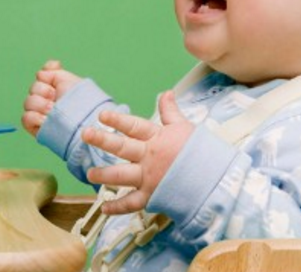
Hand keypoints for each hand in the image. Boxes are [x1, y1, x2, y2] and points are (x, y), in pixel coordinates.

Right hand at [22, 60, 82, 136]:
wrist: (84, 122)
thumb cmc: (81, 102)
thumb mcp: (70, 80)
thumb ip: (53, 71)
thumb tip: (39, 73)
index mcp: (56, 87)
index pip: (42, 75)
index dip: (46, 75)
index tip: (55, 79)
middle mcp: (47, 99)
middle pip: (33, 87)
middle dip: (45, 91)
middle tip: (56, 98)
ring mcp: (40, 112)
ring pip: (28, 102)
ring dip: (41, 105)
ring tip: (52, 110)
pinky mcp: (36, 126)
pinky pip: (26, 117)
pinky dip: (35, 117)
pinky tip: (46, 119)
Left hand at [83, 91, 193, 214]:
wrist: (214, 179)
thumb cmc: (199, 151)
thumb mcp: (184, 127)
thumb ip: (170, 112)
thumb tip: (166, 93)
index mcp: (157, 138)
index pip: (134, 126)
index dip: (118, 120)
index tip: (102, 115)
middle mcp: (150, 157)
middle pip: (123, 147)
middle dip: (103, 140)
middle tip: (85, 134)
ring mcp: (150, 177)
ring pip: (122, 175)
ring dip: (104, 174)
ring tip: (89, 173)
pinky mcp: (152, 196)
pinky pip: (132, 203)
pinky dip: (118, 207)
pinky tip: (105, 207)